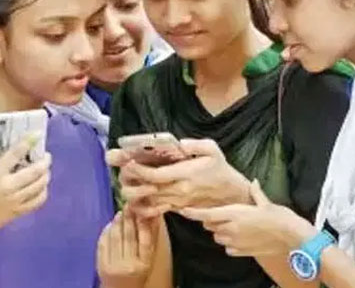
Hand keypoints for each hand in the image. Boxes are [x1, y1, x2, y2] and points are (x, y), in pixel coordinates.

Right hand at [0, 133, 51, 243]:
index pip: (15, 154)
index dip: (28, 142)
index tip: (37, 134)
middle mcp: (8, 187)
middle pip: (34, 171)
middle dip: (44, 161)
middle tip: (46, 155)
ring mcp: (15, 200)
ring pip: (39, 185)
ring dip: (46, 175)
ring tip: (45, 169)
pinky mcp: (18, 211)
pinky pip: (37, 201)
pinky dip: (43, 192)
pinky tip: (41, 186)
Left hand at [97, 207, 157, 287]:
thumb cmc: (138, 274)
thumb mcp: (149, 260)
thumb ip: (151, 239)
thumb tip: (154, 215)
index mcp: (144, 264)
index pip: (145, 239)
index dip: (143, 222)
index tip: (142, 208)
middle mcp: (129, 265)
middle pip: (129, 236)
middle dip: (129, 218)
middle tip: (130, 203)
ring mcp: (114, 265)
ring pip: (115, 237)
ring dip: (118, 222)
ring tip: (121, 211)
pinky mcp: (101, 265)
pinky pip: (103, 243)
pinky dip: (107, 231)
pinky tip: (111, 224)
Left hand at [113, 139, 250, 217]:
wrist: (231, 194)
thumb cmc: (220, 169)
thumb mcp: (212, 149)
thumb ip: (195, 145)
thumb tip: (180, 143)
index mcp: (186, 175)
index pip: (156, 175)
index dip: (139, 170)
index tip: (128, 162)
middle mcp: (179, 191)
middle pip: (147, 190)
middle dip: (131, 181)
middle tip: (123, 170)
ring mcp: (178, 202)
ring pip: (149, 202)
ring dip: (134, 193)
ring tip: (127, 181)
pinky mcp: (178, 208)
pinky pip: (156, 210)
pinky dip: (143, 206)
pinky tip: (136, 197)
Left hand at [180, 180, 315, 256]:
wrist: (291, 238)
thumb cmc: (279, 218)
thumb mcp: (266, 202)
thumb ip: (256, 193)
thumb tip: (254, 182)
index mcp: (234, 214)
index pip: (206, 214)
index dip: (192, 212)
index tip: (183, 210)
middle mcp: (231, 229)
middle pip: (210, 224)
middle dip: (212, 219)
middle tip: (224, 212)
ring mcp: (235, 242)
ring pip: (217, 236)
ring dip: (220, 231)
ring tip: (235, 225)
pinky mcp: (241, 252)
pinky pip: (228, 247)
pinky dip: (230, 242)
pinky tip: (242, 237)